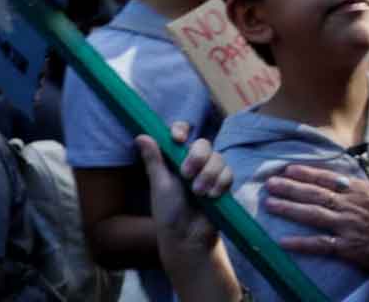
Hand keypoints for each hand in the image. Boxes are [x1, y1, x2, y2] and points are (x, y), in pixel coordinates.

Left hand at [136, 123, 240, 301]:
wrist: (188, 237)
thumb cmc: (168, 212)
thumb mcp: (159, 184)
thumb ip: (154, 160)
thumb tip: (140, 135)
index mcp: (176, 159)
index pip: (182, 133)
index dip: (181, 130)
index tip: (177, 138)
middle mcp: (194, 162)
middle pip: (204, 143)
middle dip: (197, 157)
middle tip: (186, 175)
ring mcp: (210, 173)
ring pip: (218, 158)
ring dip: (208, 174)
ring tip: (198, 193)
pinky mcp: (223, 185)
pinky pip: (228, 173)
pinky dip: (220, 183)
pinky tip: (211, 196)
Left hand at [264, 159, 368, 270]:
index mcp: (360, 190)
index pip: (328, 178)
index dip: (307, 173)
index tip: (289, 169)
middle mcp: (348, 204)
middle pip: (314, 193)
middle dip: (290, 187)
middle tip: (270, 183)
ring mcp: (344, 224)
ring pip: (312, 214)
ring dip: (289, 208)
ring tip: (270, 204)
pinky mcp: (345, 245)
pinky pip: (319, 243)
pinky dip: (301, 243)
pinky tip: (283, 241)